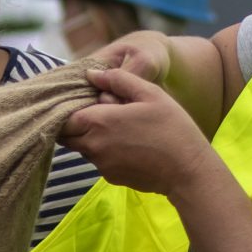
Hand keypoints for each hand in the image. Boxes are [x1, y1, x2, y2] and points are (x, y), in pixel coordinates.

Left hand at [61, 67, 215, 195]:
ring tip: (119, 128)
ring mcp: (100, 165)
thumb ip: (118, 80)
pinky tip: (129, 145)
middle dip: (74, 125)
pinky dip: (105, 152)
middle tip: (99, 113)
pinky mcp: (110, 177)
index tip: (83, 102)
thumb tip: (91, 74)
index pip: (63, 117)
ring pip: (82, 148)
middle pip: (66, 135)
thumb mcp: (150, 94)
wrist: (188, 171)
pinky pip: (98, 161)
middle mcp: (93, 146)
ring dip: (91, 137)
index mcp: (98, 122)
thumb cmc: (172, 128)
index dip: (68, 109)